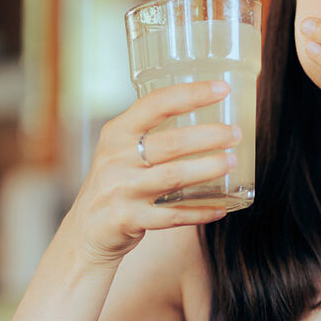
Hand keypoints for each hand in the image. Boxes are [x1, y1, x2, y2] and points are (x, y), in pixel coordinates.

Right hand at [67, 81, 241, 265]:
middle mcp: (116, 159)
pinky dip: (199, 212)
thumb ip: (150, 134)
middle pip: (170, 143)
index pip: (155, 104)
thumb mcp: (119, 151)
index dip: (190, 94)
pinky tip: (220, 208)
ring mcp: (121, 191)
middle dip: (208, 136)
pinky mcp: (128, 220)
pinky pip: (172, 216)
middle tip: (235, 134)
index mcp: (116, 133)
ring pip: (173, 177)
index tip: (220, 88)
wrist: (85, 231)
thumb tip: (205, 119)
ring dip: (207, 168)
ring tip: (231, 162)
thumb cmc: (114, 183)